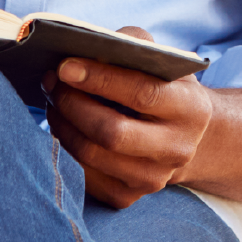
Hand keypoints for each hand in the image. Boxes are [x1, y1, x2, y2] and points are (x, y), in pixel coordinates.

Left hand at [44, 27, 215, 208]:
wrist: (184, 137)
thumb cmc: (164, 88)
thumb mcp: (161, 61)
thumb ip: (132, 45)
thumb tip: (87, 46)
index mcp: (190, 109)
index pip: (142, 93)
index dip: (99, 78)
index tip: (64, 66)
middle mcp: (177, 149)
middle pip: (112, 132)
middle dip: (73, 104)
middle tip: (51, 82)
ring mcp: (153, 178)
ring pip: (91, 155)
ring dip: (62, 125)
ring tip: (53, 102)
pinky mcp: (127, 196)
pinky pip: (82, 176)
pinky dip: (63, 149)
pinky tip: (63, 127)